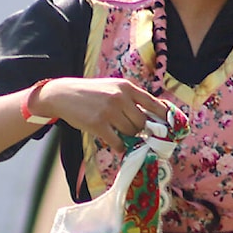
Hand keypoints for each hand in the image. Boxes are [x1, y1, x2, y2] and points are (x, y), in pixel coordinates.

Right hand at [36, 77, 169, 151]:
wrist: (63, 94)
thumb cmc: (91, 92)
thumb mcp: (113, 87)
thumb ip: (130, 98)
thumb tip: (152, 117)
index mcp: (126, 87)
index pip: (153, 103)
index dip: (163, 116)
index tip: (169, 126)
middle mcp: (120, 97)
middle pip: (142, 122)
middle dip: (140, 130)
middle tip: (132, 131)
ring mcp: (109, 111)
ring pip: (131, 132)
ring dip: (128, 137)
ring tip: (119, 133)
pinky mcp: (98, 124)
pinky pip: (118, 142)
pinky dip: (120, 146)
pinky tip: (116, 143)